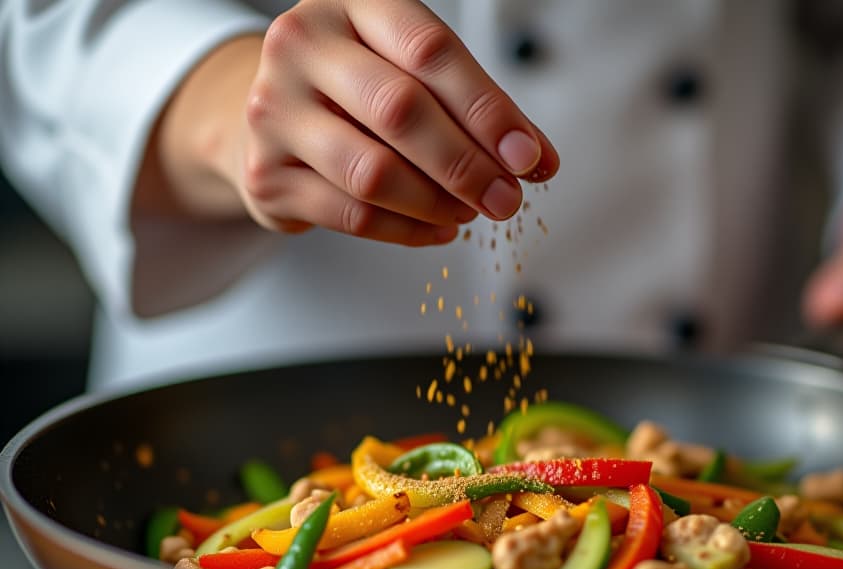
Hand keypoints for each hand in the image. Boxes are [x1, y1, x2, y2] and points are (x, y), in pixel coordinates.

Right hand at [142, 0, 557, 245]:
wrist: (274, 117)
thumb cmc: (359, 89)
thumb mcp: (412, 71)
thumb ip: (472, 107)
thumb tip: (534, 158)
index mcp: (348, 3)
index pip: (429, 51)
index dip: (487, 110)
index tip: (529, 155)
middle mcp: (301, 47)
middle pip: (400, 111)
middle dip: (467, 165)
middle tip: (506, 199)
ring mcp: (274, 110)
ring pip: (373, 172)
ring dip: (437, 203)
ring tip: (470, 212)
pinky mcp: (266, 175)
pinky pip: (352, 214)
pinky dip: (409, 231)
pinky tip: (439, 229)